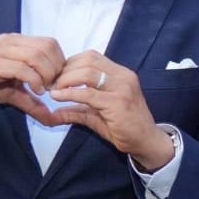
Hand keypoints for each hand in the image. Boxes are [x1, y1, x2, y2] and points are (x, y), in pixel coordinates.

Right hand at [0, 33, 66, 115]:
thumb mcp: (10, 92)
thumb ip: (31, 101)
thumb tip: (50, 118)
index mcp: (16, 42)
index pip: (50, 43)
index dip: (59, 62)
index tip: (56, 82)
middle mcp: (10, 42)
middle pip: (47, 47)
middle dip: (56, 69)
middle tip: (52, 87)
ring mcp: (0, 51)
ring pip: (37, 55)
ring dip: (47, 74)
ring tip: (44, 89)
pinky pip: (22, 67)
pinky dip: (34, 79)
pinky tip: (36, 91)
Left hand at [45, 51, 172, 169]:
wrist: (147, 141)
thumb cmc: (125, 128)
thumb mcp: (97, 115)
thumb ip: (76, 110)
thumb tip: (52, 115)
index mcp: (121, 74)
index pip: (91, 56)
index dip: (70, 63)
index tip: (57, 77)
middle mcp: (124, 76)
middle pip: (87, 60)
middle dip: (65, 70)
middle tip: (52, 84)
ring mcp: (122, 88)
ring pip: (87, 73)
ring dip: (65, 79)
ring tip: (54, 90)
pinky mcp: (118, 102)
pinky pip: (87, 93)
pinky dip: (69, 93)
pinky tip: (58, 97)